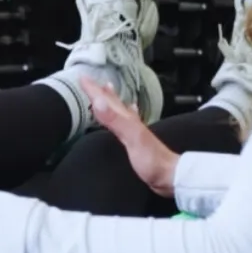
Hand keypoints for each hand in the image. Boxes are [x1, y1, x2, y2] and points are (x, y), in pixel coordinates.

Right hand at [81, 76, 179, 197]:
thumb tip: (98, 101)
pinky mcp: (136, 141)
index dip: (94, 90)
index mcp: (127, 120)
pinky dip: (123, 113)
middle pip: (113, 102)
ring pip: (119, 109)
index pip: (107, 101)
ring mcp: (134, 131)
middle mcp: (130, 122)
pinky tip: (129, 111)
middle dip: (100, 91)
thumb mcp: (131, 137)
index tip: (82, 78)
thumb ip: (114, 119)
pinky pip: (125, 121)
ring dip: (111, 99)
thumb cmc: (151, 159)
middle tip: (89, 81)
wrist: (168, 175)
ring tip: (106, 89)